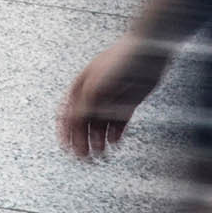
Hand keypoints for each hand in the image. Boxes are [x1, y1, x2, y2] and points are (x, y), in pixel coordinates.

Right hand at [59, 37, 162, 161]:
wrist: (146, 54)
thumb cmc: (117, 64)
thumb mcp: (96, 87)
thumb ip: (85, 106)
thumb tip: (72, 123)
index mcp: (80, 88)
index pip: (67, 113)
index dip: (65, 132)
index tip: (66, 149)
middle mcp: (93, 95)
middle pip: (83, 123)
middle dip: (82, 141)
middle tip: (85, 158)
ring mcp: (111, 100)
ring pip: (101, 125)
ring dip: (98, 140)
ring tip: (101, 154)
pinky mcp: (128, 103)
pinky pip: (119, 123)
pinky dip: (115, 134)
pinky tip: (115, 142)